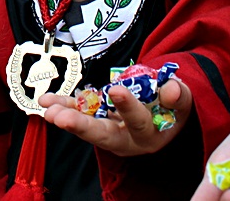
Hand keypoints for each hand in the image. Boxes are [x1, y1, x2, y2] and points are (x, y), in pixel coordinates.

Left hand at [40, 77, 192, 156]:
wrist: (163, 110)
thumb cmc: (173, 106)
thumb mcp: (183, 100)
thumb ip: (178, 96)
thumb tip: (172, 90)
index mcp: (150, 135)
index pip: (139, 122)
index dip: (128, 107)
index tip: (116, 89)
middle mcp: (126, 139)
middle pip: (103, 134)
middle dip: (81, 126)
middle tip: (62, 119)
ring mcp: (109, 131)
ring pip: (86, 126)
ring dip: (65, 116)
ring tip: (47, 109)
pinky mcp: (96, 121)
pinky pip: (79, 113)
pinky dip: (63, 107)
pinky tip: (46, 102)